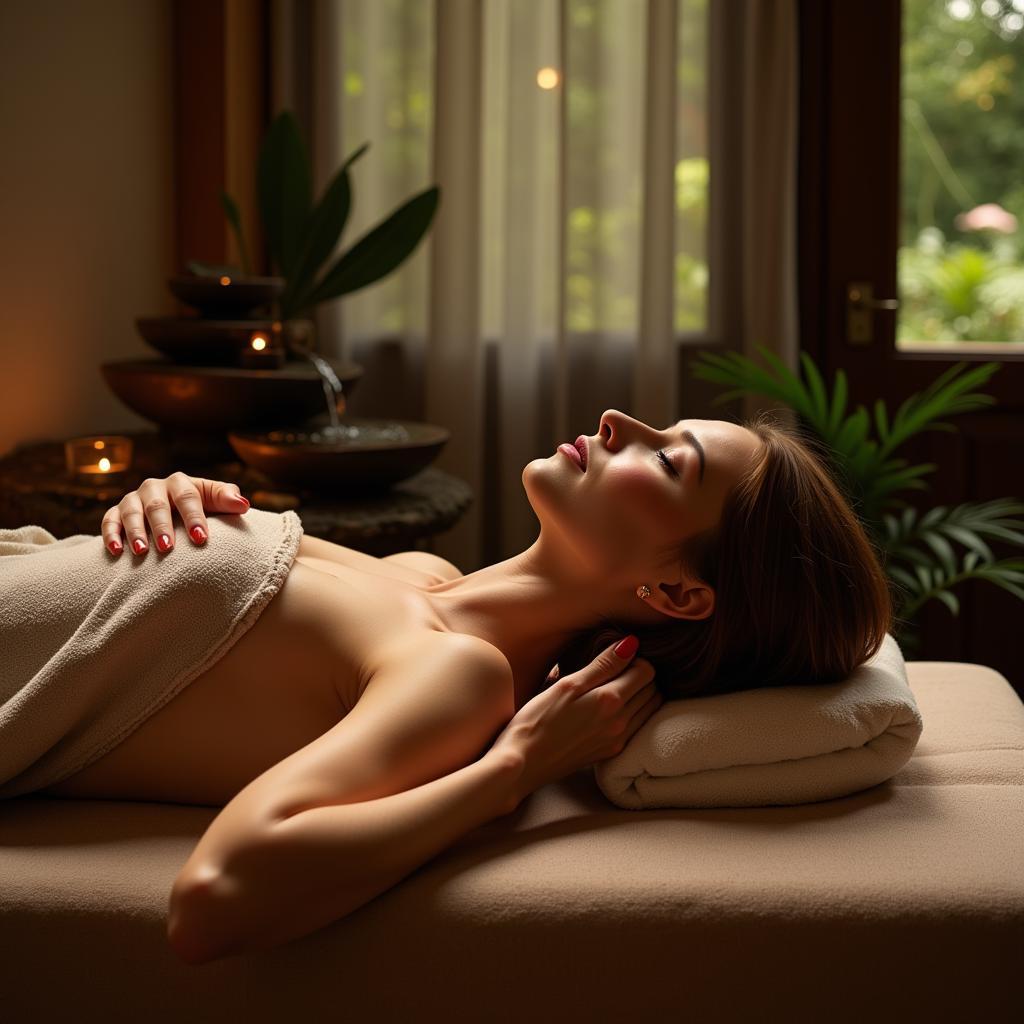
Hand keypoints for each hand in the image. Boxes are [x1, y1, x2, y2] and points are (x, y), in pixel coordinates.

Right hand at [100, 472, 249, 555]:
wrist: (171, 512)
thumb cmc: (199, 509)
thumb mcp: (214, 502)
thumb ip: (226, 500)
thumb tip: (243, 505)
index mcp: (181, 483)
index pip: (188, 497)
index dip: (194, 517)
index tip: (201, 538)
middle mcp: (154, 487)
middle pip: (157, 505)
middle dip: (162, 526)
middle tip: (167, 548)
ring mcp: (133, 500)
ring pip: (131, 512)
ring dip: (136, 532)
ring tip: (142, 551)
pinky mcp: (116, 513)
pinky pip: (109, 521)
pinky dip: (111, 535)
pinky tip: (116, 551)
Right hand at [490, 636, 661, 809]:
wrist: (522, 763)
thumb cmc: (537, 720)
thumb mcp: (567, 685)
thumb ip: (602, 665)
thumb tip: (630, 644)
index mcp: (611, 701)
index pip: (647, 671)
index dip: (635, 658)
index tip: (616, 657)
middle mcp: (621, 723)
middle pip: (652, 690)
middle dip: (641, 675)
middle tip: (616, 670)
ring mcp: (617, 740)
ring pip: (649, 710)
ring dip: (641, 694)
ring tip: (615, 686)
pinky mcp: (609, 752)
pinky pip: (637, 727)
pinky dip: (635, 712)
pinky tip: (612, 708)